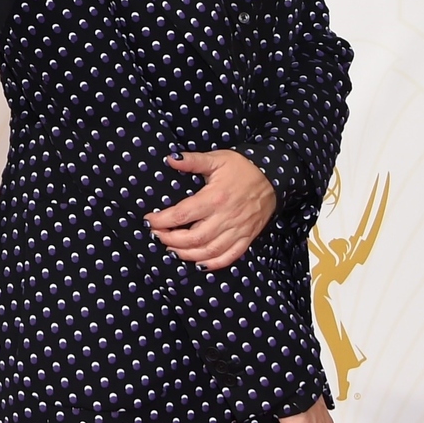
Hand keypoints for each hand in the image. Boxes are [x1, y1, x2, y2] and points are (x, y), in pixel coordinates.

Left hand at [147, 149, 276, 268]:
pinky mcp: (247, 237)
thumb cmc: (242, 167)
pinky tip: (199, 263)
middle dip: (171, 240)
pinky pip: (230, 256)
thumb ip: (193, 161)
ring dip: (187, 255)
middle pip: (193, 238)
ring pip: (209, 251)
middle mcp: (225, 218)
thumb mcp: (217, 158)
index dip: (162, 221)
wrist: (274, 176)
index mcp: (214, 198)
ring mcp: (237, 230)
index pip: (182, 215)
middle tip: (157, 236)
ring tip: (172, 250)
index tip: (149, 221)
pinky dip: (213, 264)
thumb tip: (170, 159)